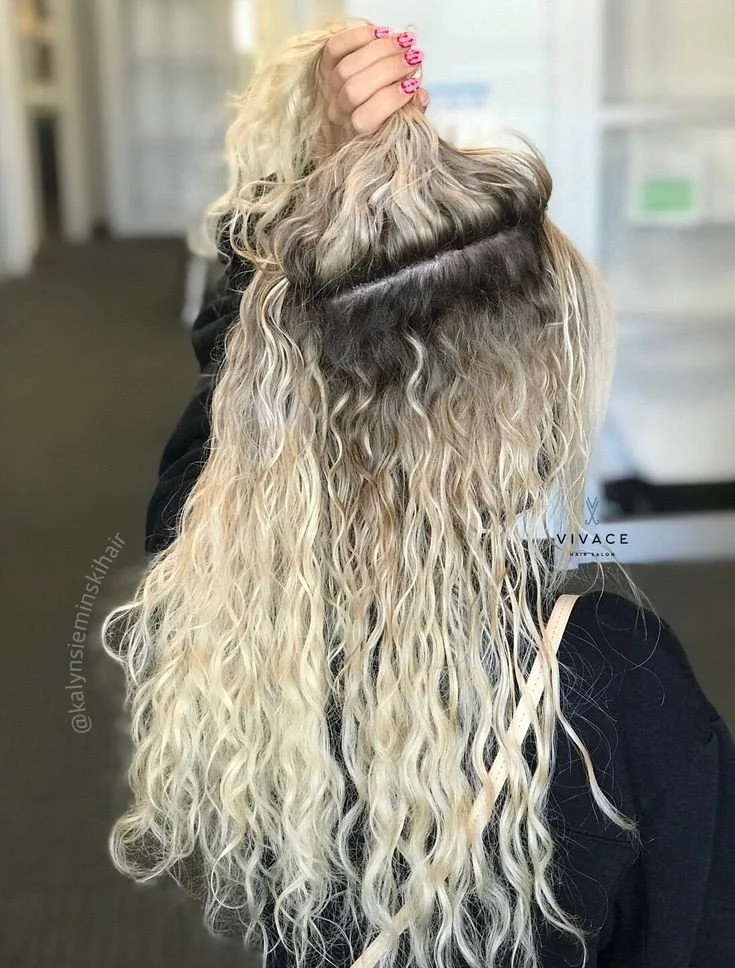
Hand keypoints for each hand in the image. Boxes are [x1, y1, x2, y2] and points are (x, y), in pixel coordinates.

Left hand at [319, 23, 427, 140]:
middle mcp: (337, 111)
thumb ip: (413, 111)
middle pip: (354, 89)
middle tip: (413, 57)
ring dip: (380, 50)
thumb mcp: (403, 119)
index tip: (414, 85)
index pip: (364, 119)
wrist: (366, 94)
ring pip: (347, 67)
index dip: (390, 100)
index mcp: (355, 131)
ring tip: (404, 42)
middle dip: (389, 70)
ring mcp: (328, 86)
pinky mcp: (325, 63)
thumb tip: (420, 95)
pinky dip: (360, 37)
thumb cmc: (386, 110)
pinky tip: (382, 33)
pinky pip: (336, 47)